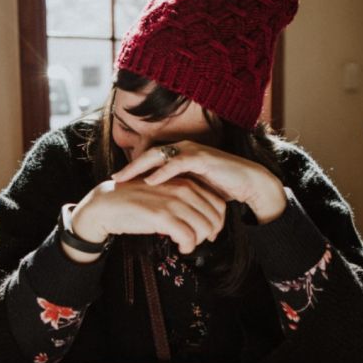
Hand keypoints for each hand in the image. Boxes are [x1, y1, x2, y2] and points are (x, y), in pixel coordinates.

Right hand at [70, 177, 225, 255]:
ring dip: (199, 241)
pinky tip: (180, 248)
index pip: (217, 203)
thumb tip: (198, 217)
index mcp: (185, 182)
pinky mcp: (161, 216)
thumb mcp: (163, 193)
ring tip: (187, 245)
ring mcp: (172, 201)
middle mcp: (182, 189)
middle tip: (198, 241)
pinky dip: (188, 246)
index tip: (209, 232)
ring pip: (203, 227)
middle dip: (210, 233)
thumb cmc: (135, 201)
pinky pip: (187, 236)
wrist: (106, 204)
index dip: (218, 221)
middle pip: (214, 216)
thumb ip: (182, 200)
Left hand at [111, 140, 286, 223]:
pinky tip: (150, 181)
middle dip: (130, 167)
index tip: (116, 182)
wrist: (248, 184)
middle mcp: (183, 150)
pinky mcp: (202, 158)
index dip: (133, 170)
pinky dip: (163, 171)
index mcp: (179, 157)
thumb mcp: (193, 192)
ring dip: (140, 167)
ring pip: (159, 155)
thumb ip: (177, 195)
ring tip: (125, 178)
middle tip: (114, 178)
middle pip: (149, 154)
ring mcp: (192, 152)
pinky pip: (178, 163)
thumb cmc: (222, 189)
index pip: (150, 160)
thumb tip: (159, 212)